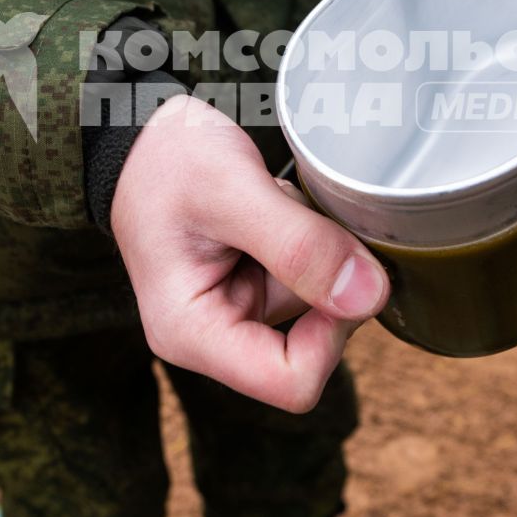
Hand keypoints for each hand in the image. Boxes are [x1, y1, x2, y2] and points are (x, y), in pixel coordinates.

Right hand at [111, 95, 389, 411]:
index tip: (336, 269)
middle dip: (324, 280)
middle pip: (315, 344)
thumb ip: (300, 245)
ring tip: (276, 204)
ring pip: (321, 305)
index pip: (292, 381)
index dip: (332, 331)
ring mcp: (239, 312)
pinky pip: (314, 280)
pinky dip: (314, 243)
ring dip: (320, 251)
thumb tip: (371, 298)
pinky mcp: (257, 289)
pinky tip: (279, 210)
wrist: (145, 135)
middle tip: (294, 218)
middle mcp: (215, 337)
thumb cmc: (168, 162)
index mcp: (192, 333)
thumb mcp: (231, 190)